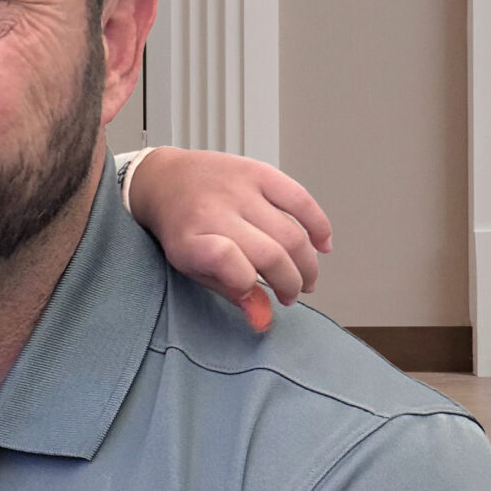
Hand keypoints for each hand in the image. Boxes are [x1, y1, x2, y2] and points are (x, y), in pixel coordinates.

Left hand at [125, 149, 333, 333]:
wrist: (167, 180)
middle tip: (292, 295)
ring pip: (291, 233)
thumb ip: (229, 291)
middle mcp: (215, 212)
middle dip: (290, 284)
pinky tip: (323, 245)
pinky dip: (318, 225)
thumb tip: (263, 318)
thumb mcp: (191, 267)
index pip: (226, 261)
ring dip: (307, 264)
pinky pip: (300, 199)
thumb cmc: (182, 229)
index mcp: (190, 240)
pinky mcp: (259, 172)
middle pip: (271, 254)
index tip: (257, 300)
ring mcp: (239, 189)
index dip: (248, 285)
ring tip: (306, 280)